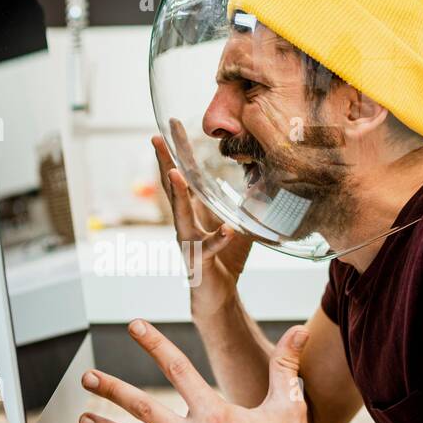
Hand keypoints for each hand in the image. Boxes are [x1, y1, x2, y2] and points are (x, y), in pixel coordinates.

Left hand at [77, 319, 327, 422]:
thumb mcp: (289, 404)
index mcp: (215, 413)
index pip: (178, 369)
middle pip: (144, 408)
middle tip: (87, 378)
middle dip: (112, 390)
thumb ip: (285, 365)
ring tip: (84, 419)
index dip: (154, 345)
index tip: (135, 327)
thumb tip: (298, 331)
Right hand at [154, 120, 252, 316]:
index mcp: (194, 211)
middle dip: (164, 162)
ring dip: (178, 194)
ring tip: (175, 174)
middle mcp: (185, 224)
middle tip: (156, 137)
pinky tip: (228, 230)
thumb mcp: (239, 223)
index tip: (172, 124)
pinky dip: (219, 239)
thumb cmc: (225, 260)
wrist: (217, 297)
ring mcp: (188, 244)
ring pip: (181, 216)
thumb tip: (266, 179)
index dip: (178, 151)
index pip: (184, 176)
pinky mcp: (199, 263)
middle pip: (172, 188)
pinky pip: (208, 249)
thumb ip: (246, 203)